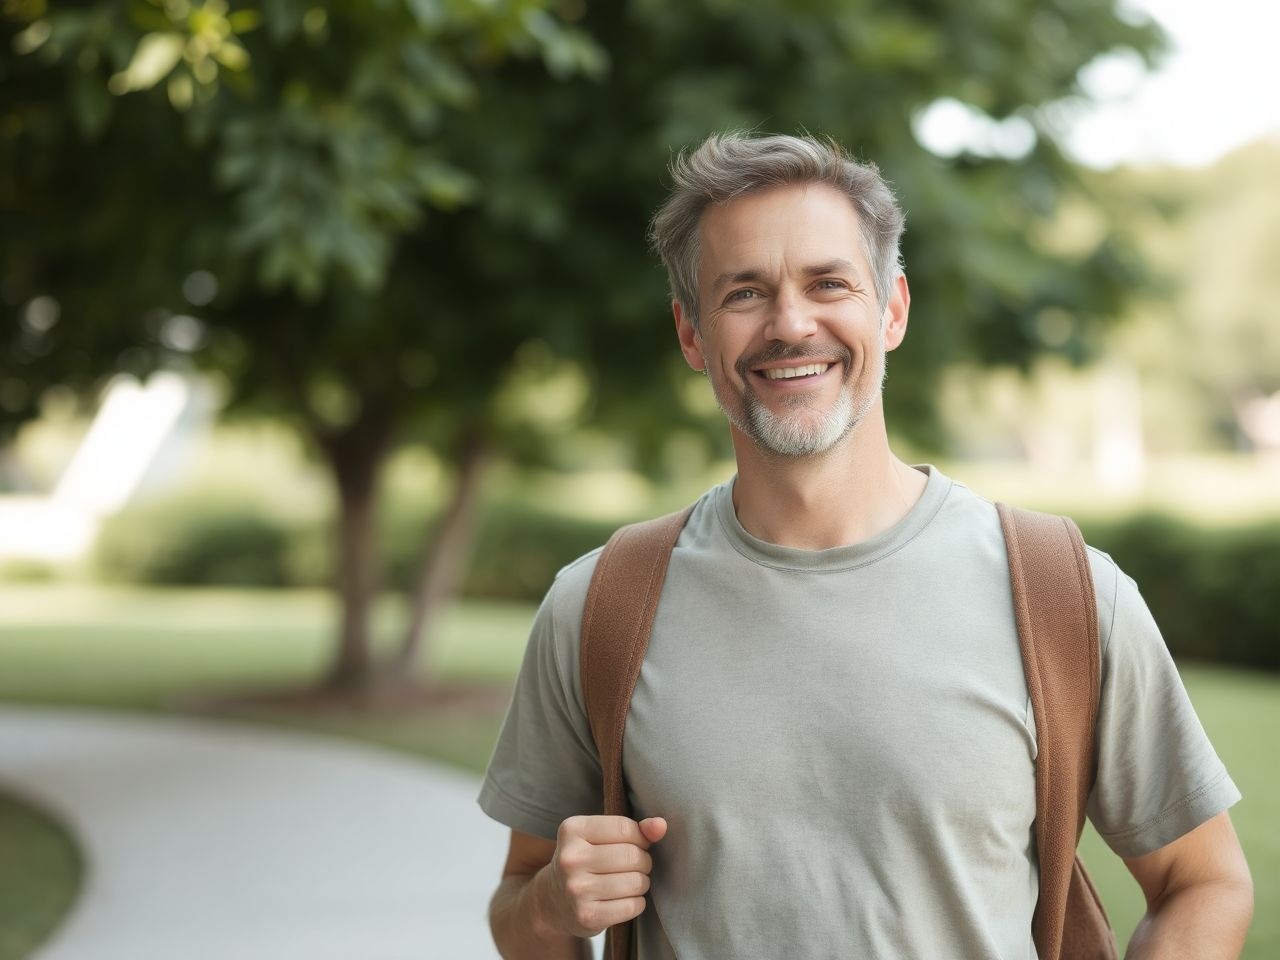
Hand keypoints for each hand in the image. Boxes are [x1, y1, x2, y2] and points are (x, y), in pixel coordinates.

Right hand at [537, 815, 667, 937]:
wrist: (552, 899)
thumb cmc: (584, 861)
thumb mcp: (599, 836)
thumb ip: (633, 828)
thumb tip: (661, 825)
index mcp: (572, 830)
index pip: (625, 828)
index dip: (640, 837)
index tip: (635, 844)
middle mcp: (570, 859)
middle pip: (632, 855)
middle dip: (643, 861)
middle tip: (635, 866)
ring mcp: (576, 890)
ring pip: (636, 882)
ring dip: (642, 883)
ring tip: (630, 882)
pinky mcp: (586, 916)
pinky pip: (632, 906)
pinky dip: (637, 903)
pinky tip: (625, 899)